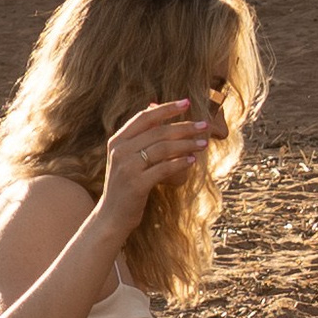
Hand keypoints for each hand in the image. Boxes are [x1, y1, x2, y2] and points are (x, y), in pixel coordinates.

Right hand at [100, 96, 214, 236]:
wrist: (112, 216)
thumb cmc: (125, 184)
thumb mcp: (127, 157)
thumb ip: (139, 135)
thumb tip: (154, 106)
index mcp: (117, 140)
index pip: (144, 117)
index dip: (166, 108)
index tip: (186, 102)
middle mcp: (120, 151)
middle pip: (158, 131)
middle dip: (184, 126)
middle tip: (204, 124)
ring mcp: (127, 167)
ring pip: (163, 148)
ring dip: (187, 144)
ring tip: (204, 143)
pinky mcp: (136, 184)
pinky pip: (163, 169)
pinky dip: (180, 163)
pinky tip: (193, 160)